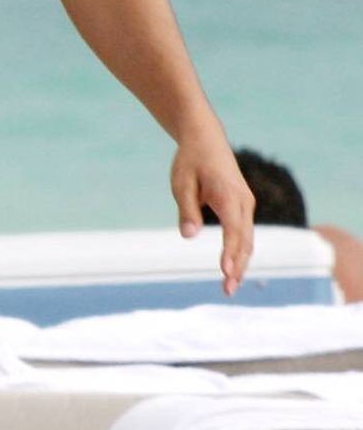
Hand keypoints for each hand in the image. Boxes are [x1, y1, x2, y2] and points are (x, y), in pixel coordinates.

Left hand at [170, 133, 254, 296]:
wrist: (206, 140)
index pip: (233, 230)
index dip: (230, 252)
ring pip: (247, 239)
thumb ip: (187, 210)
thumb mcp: (182, 184)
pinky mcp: (242, 206)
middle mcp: (243, 201)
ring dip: (240, 263)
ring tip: (230, 286)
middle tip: (227, 290)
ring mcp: (246, 204)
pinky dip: (240, 252)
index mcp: (228, 195)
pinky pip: (244, 234)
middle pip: (245, 240)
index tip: (225, 272)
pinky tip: (232, 268)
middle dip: (237, 266)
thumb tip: (189, 236)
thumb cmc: (191, 161)